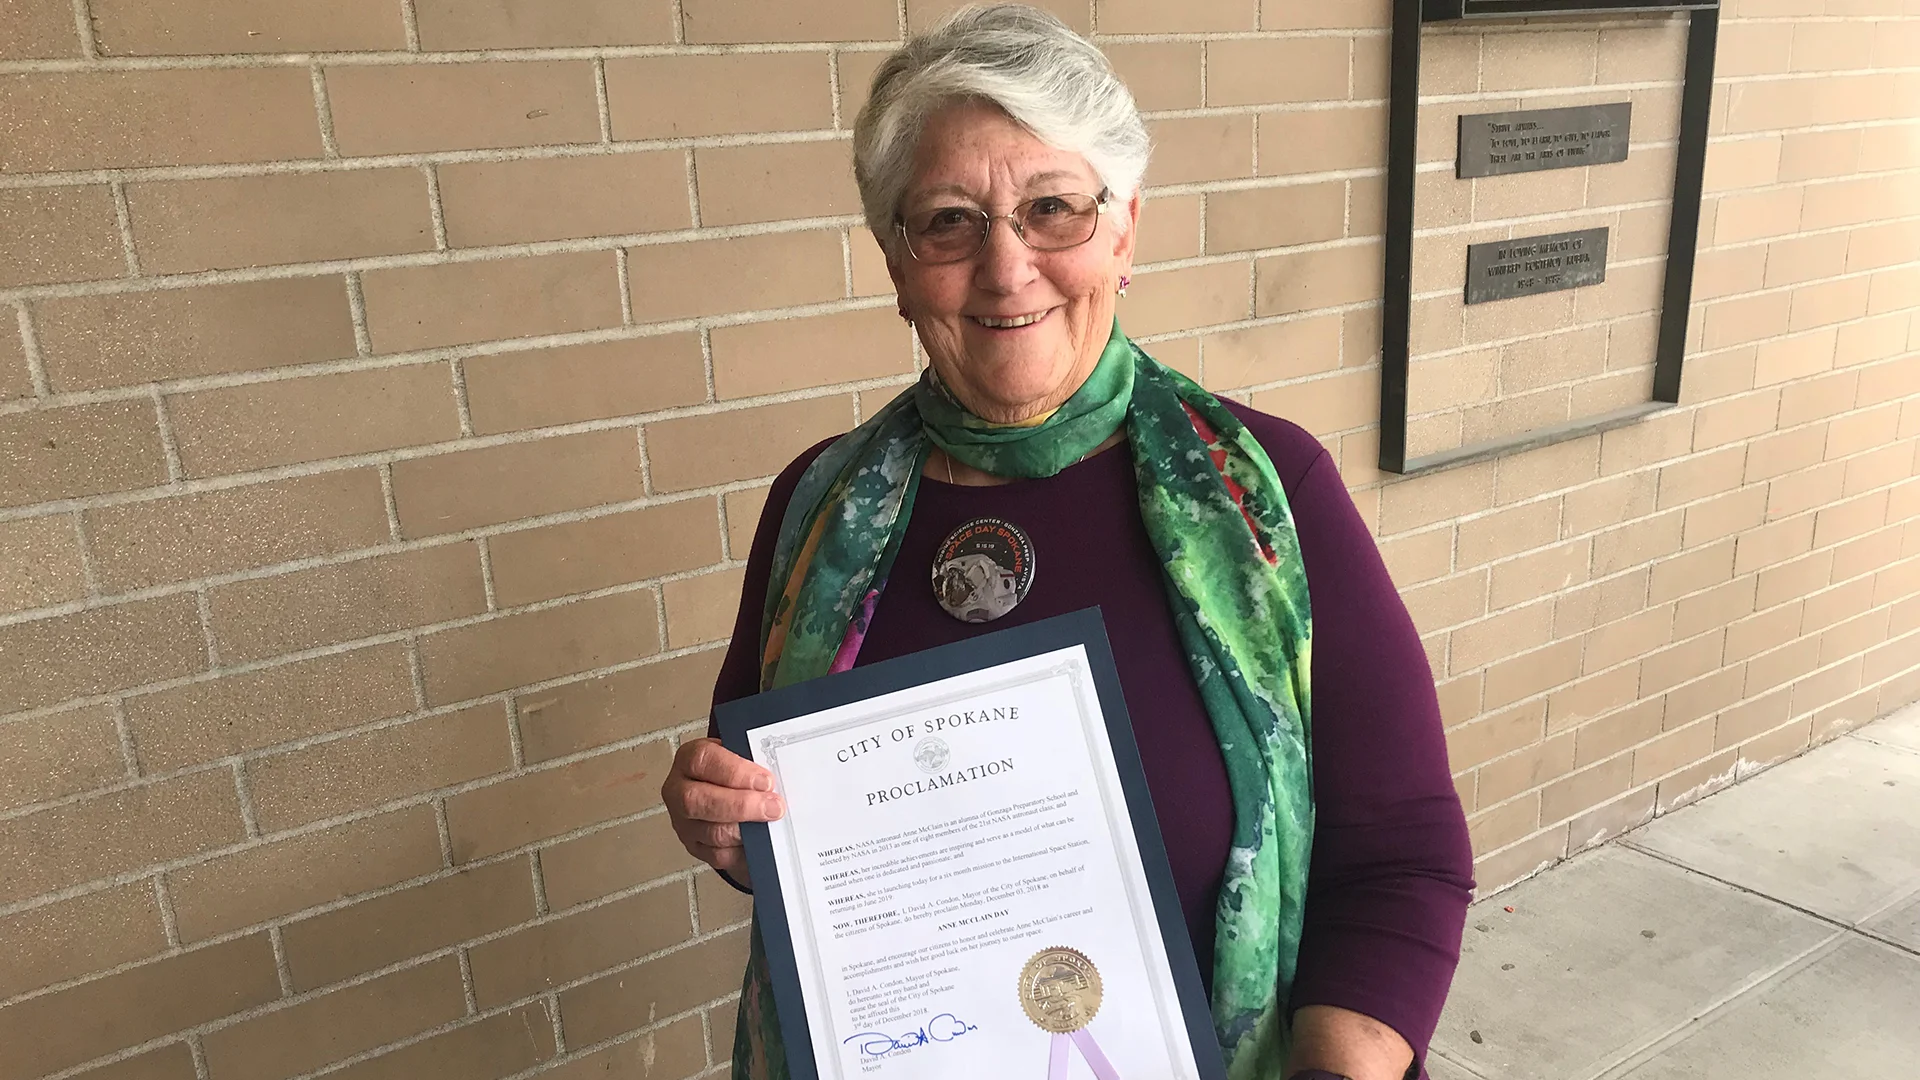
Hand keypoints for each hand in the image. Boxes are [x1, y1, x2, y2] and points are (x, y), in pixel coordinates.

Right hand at [662, 737, 784, 885]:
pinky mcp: (695, 847)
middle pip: (697, 800)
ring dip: (746, 830)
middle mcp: (679, 790)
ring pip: (711, 832)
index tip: (765, 780)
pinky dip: (742, 850)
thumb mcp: (742, 756)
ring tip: (770, 823)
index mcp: (689, 759)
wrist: (732, 793)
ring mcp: (684, 822)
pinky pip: (718, 855)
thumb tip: (777, 773)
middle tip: (772, 806)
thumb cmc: (737, 772)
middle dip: (741, 805)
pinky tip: (758, 840)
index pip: (703, 760)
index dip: (735, 771)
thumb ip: (754, 760)